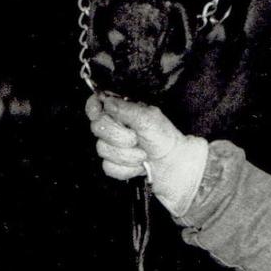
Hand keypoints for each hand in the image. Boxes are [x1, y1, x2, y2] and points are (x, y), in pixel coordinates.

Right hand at [86, 93, 208, 216]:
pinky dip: (126, 169)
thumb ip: (127, 109)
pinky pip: (108, 167)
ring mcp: (114, 147)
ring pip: (102, 149)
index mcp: (123, 111)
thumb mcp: (150, 119)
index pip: (96, 104)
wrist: (176, 167)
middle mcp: (116, 127)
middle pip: (97, 127)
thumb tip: (108, 102)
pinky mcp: (115, 165)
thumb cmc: (166, 140)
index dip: (94, 107)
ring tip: (143, 155)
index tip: (100, 111)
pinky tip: (138, 166)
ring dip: (126, 155)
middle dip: (119, 136)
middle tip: (136, 139)